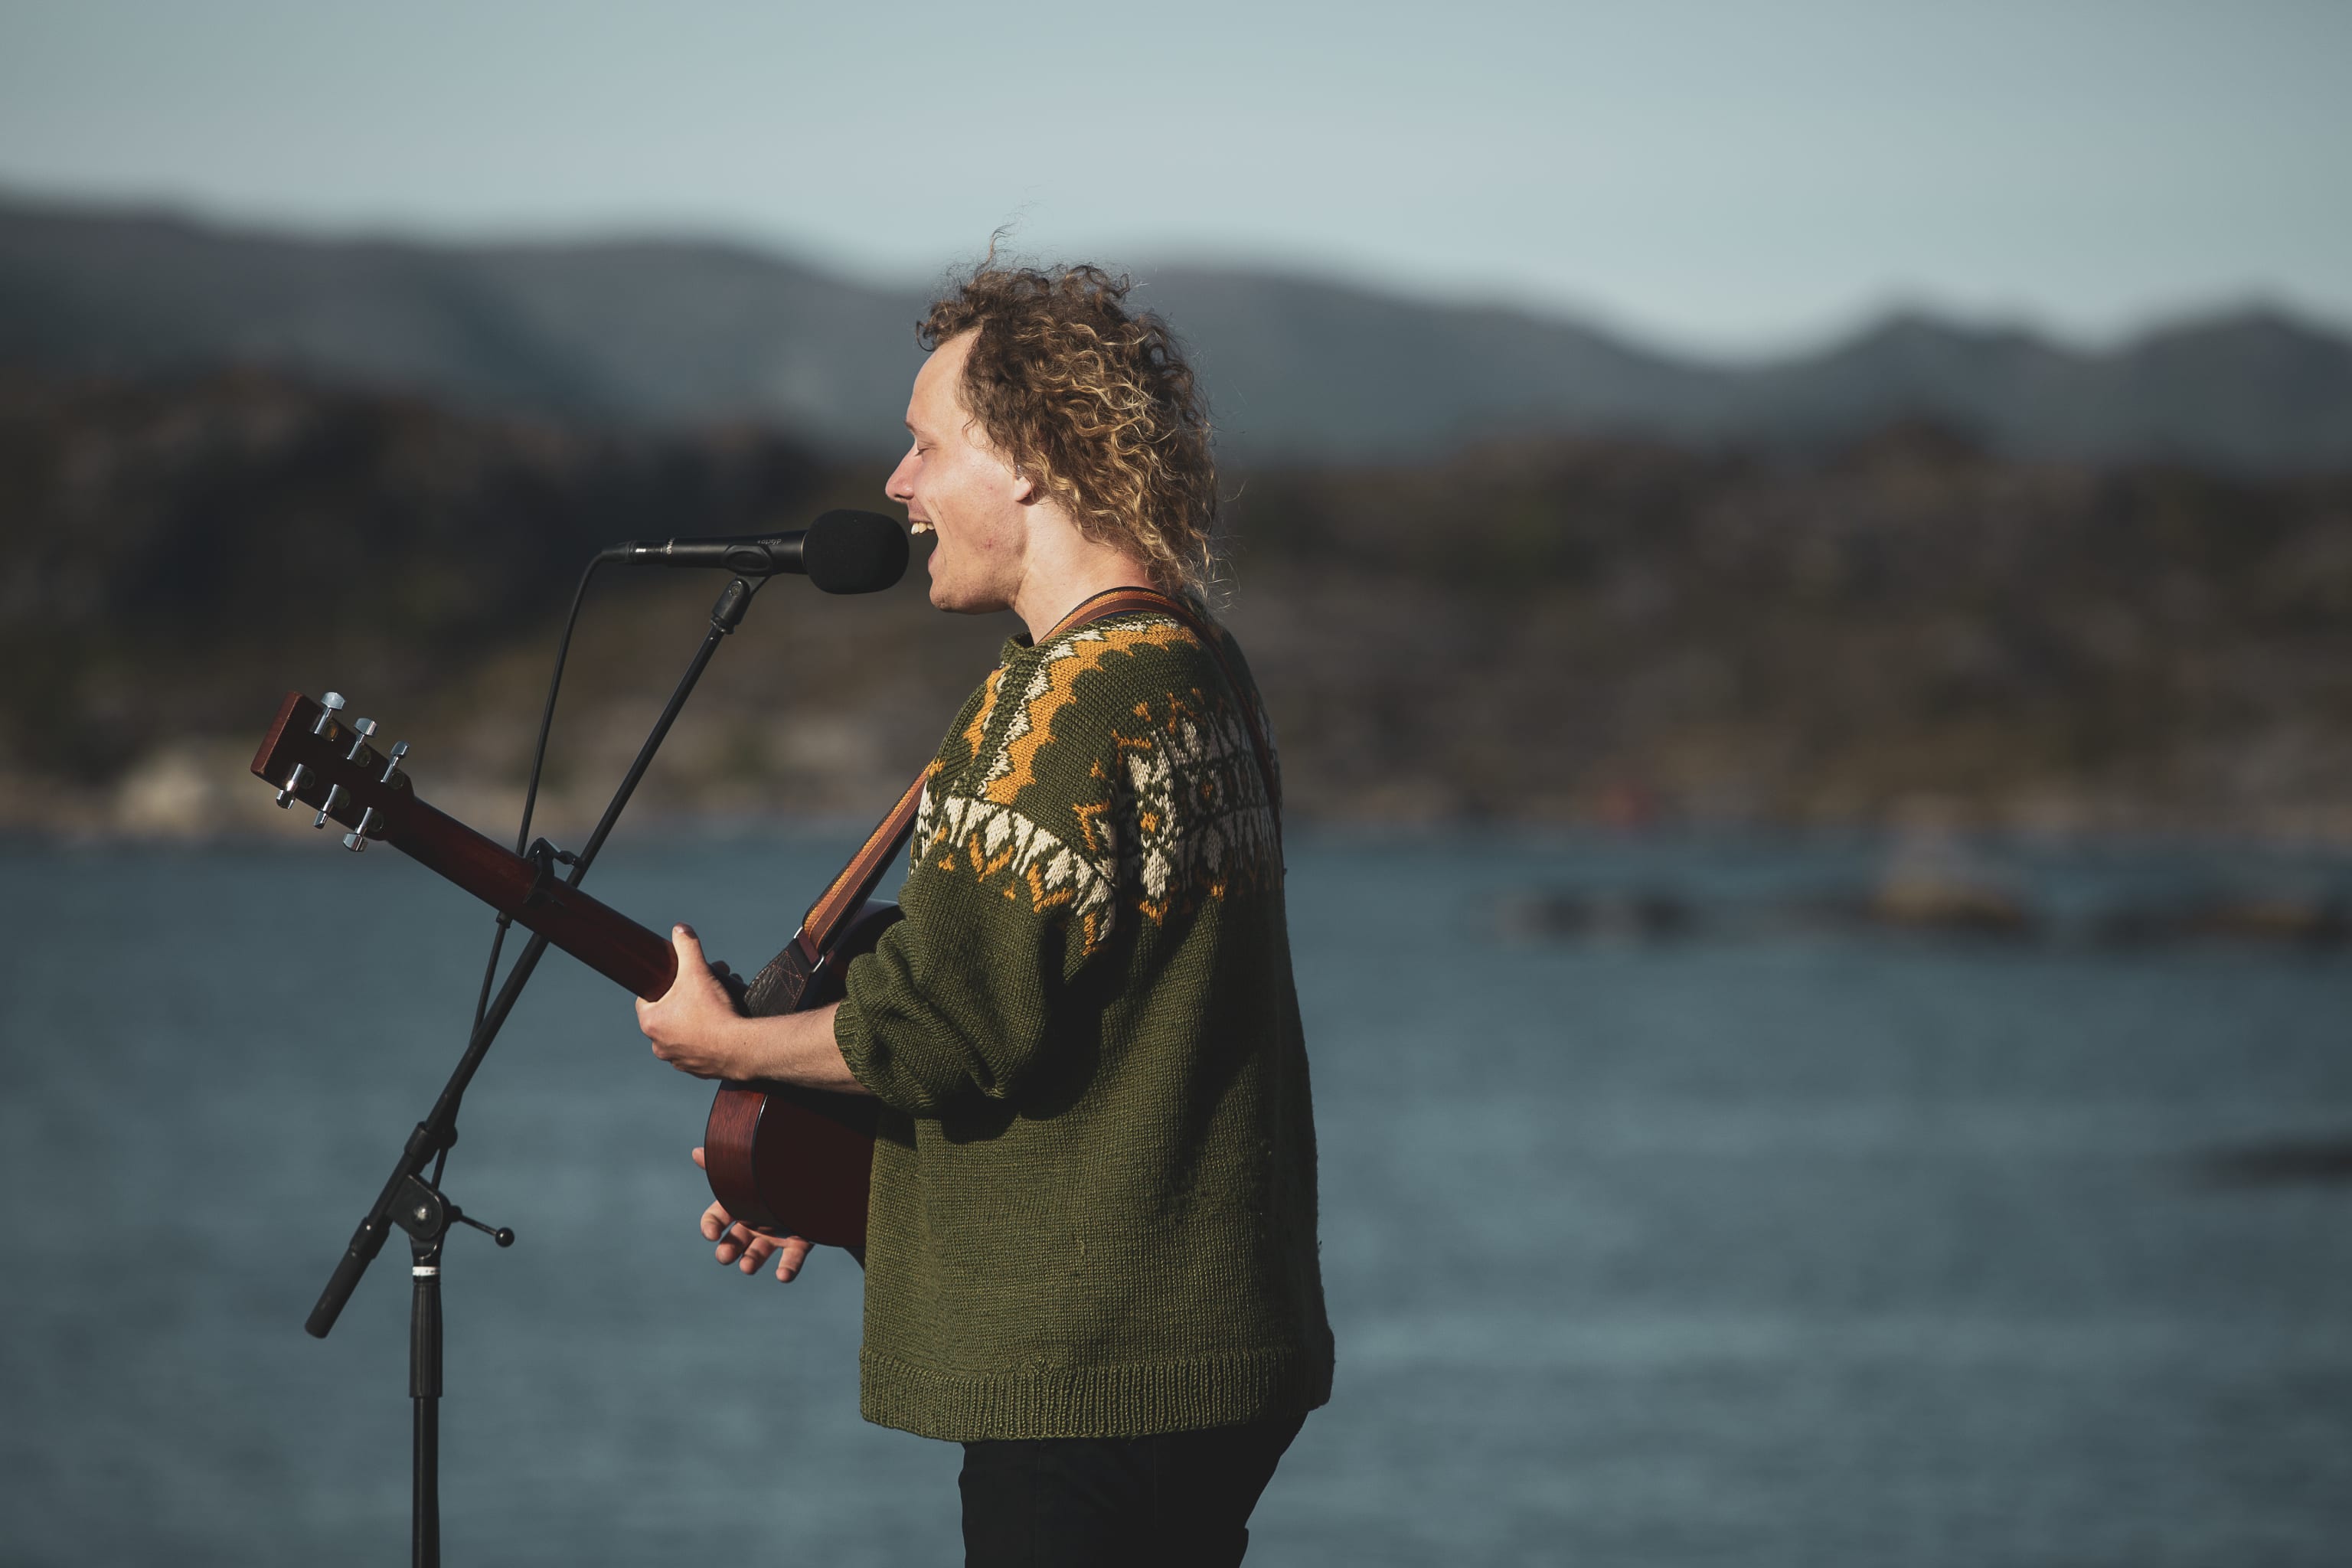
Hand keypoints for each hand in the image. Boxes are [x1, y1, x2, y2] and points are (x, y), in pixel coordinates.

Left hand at [637, 925, 748, 1079]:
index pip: (647, 998)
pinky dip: (708, 1037)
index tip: (679, 978)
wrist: (740, 1048)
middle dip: (687, 996)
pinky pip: (698, 1049)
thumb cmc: (713, 1012)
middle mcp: (659, 1045)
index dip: (663, 984)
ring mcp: (677, 1059)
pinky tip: (724, 1025)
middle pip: (669, 1013)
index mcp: (651, 1023)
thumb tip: (680, 928)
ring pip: (684, 1031)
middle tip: (707, 985)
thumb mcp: (698, 972)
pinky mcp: (696, 1069)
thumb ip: (687, 947)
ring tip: (719, 1003)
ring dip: (697, 1017)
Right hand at [691, 1145, 811, 1281]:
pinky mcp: (798, 1242)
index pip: (716, 1219)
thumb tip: (696, 1152)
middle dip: (728, 1250)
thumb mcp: (752, 1165)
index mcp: (739, 1204)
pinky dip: (787, 1270)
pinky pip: (792, 1260)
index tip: (711, 1234)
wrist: (817, 1172)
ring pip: (759, 1253)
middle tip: (725, 1256)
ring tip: (747, 1267)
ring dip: (751, 1261)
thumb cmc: (778, 1169)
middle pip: (735, 1241)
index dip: (711, 1227)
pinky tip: (782, 1276)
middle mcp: (754, 1223)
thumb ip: (724, 1162)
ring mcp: (775, 1235)